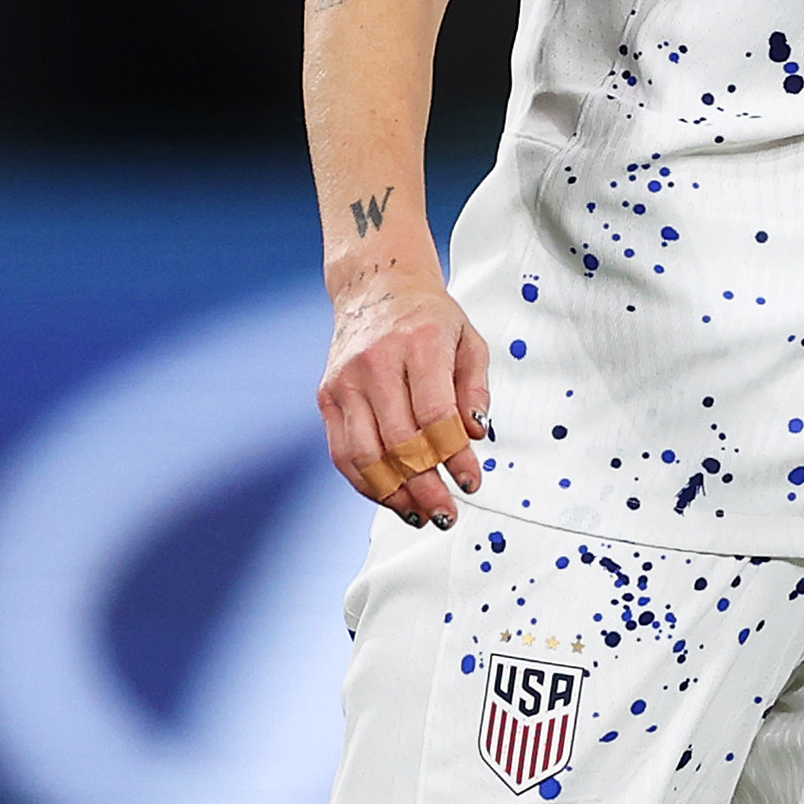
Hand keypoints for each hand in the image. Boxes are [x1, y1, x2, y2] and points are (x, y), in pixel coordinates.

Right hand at [319, 274, 491, 528]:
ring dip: (394, 494)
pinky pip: (342, 452)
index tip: (471, 483)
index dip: (454, 457)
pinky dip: (367, 484)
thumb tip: (475, 434)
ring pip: (365, 455)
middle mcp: (376, 362)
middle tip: (447, 512)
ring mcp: (346, 381)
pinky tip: (392, 498)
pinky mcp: (327, 396)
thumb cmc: (428, 318)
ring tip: (420, 515)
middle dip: (426, 486)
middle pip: (399, 441)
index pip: (436, 414)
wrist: (377, 288)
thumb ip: (476, 388)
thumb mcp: (468, 340)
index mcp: (418, 344)